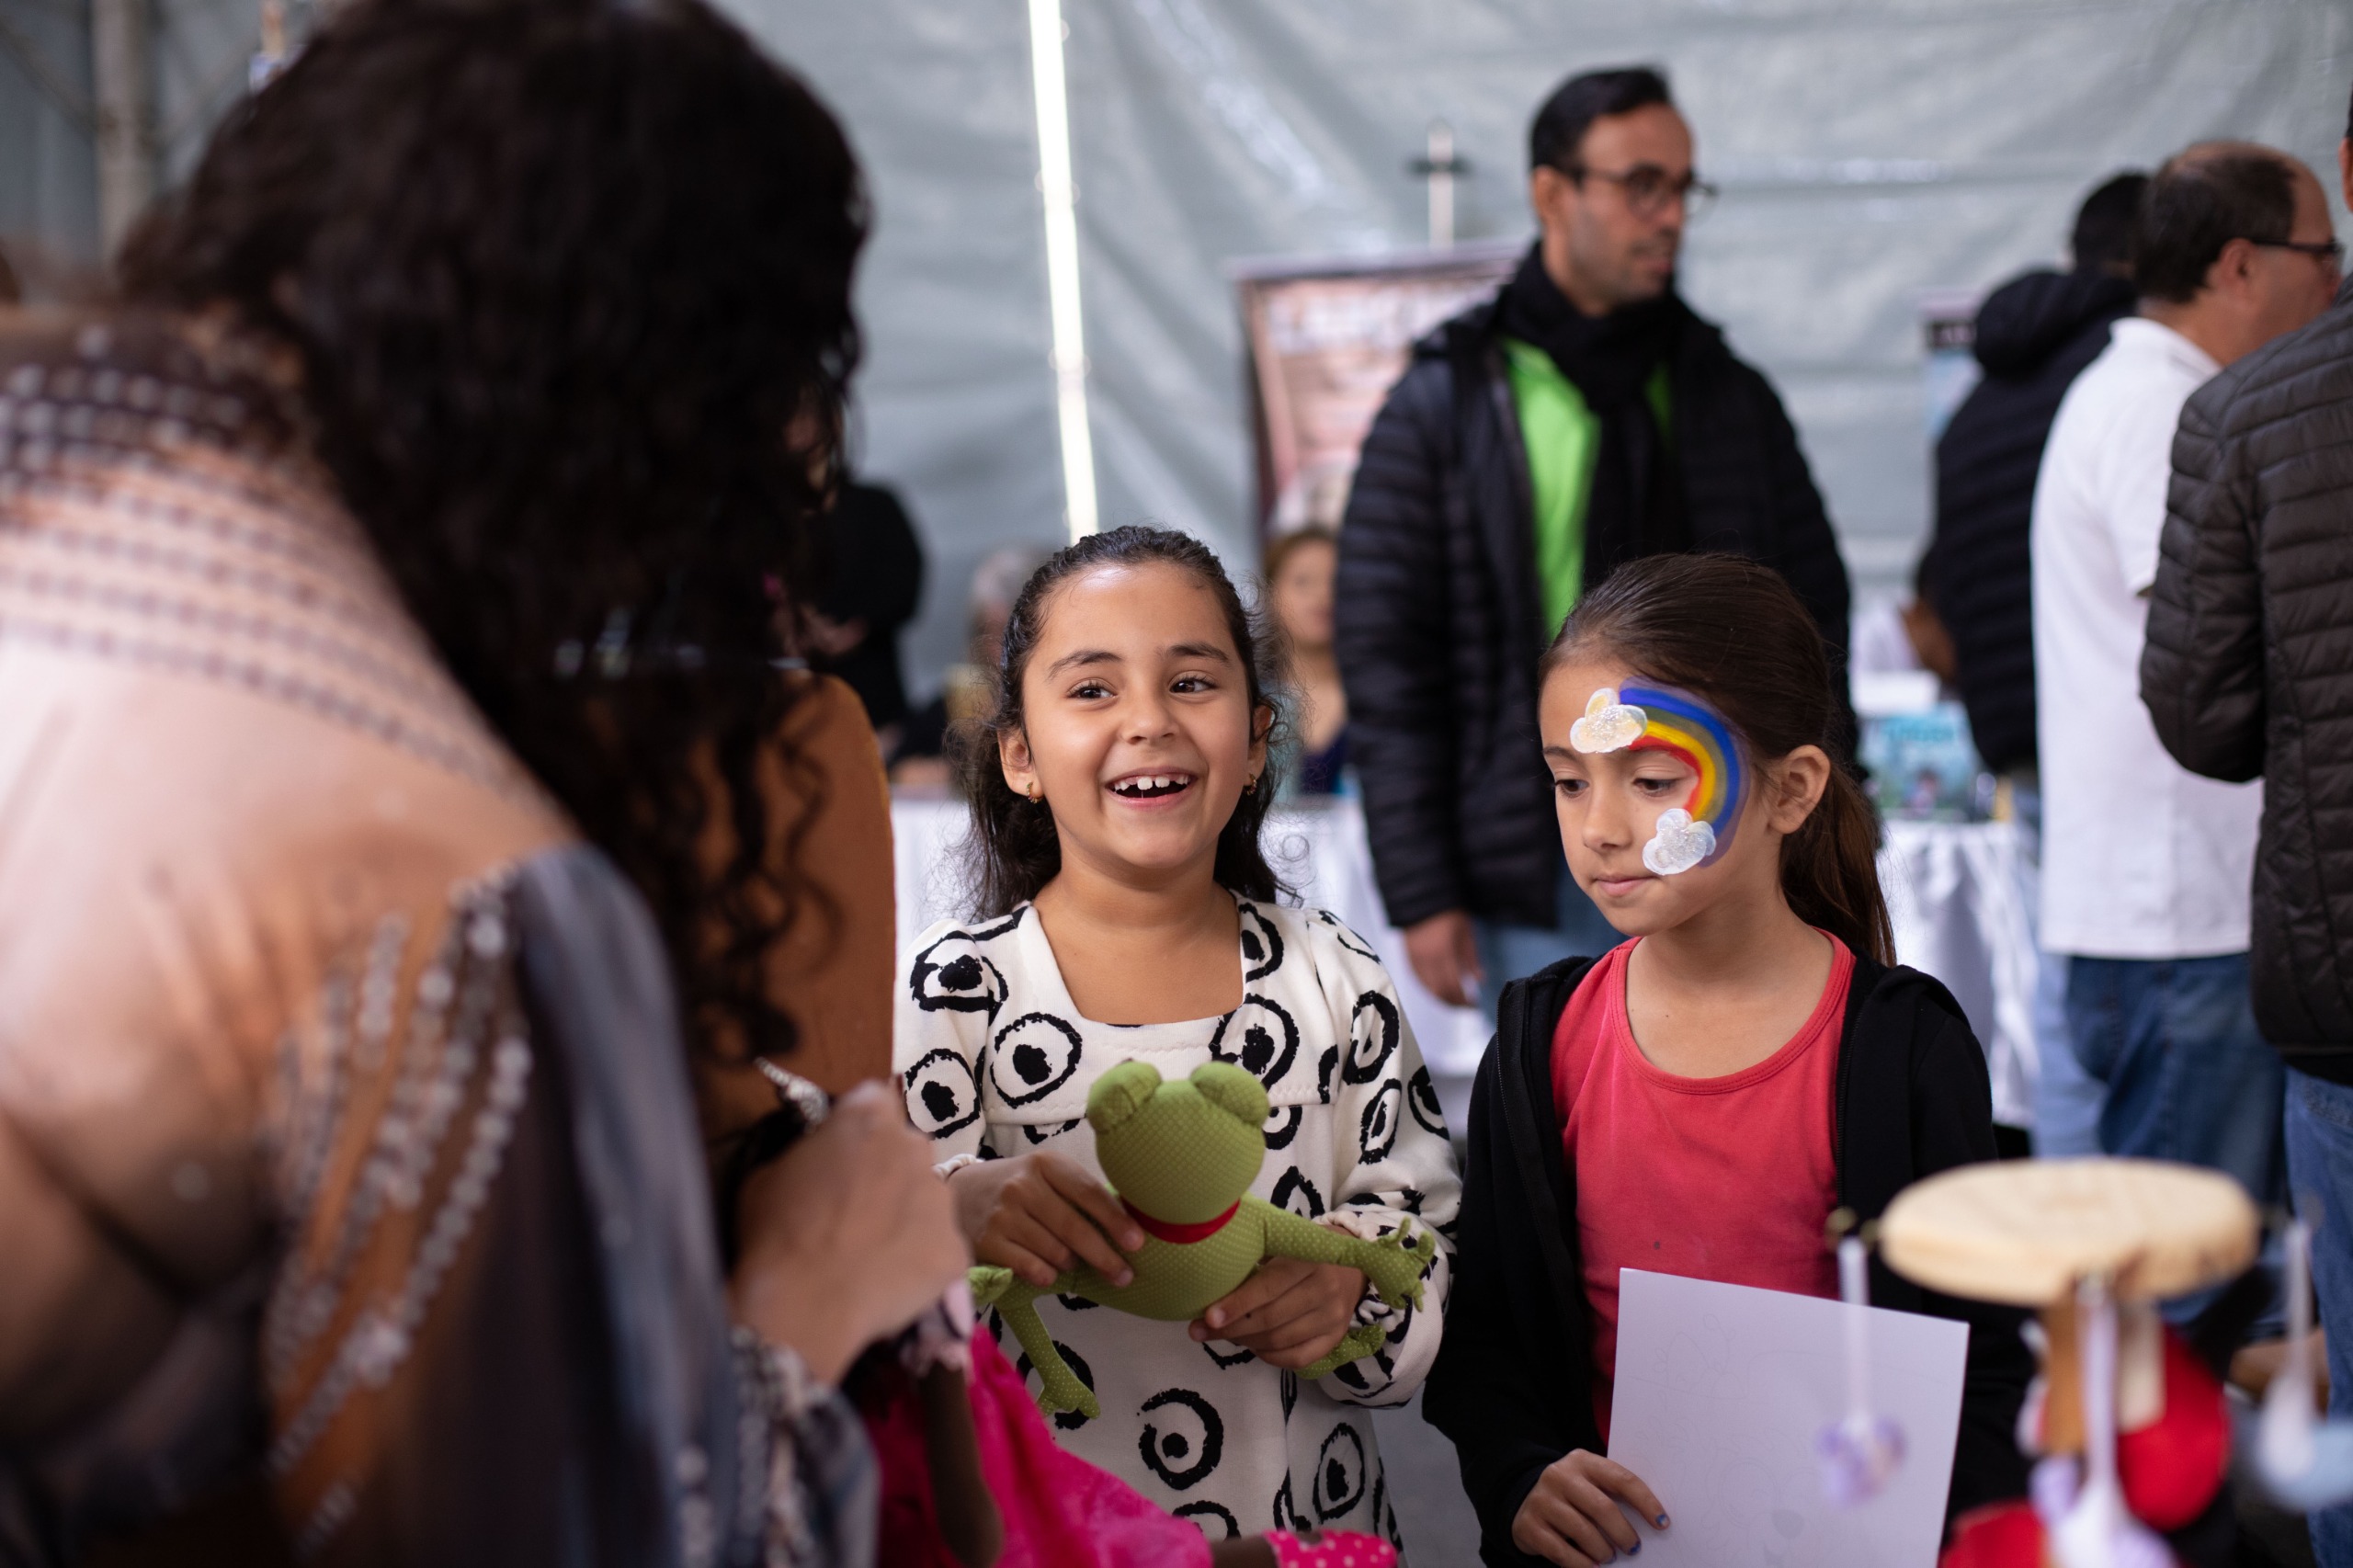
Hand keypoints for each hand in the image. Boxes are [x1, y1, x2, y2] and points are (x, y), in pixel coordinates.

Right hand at [729, 1082, 968, 1384]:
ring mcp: (942, 1198)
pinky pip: (938, 1247)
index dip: (856, 1129)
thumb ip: (807, 1152)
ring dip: (906, 1214)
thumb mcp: (769, 1173)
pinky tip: (888, 1280)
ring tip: (872, 1251)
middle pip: (906, 1149)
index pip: (873, 1102)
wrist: (805, 1304)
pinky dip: (919, 1260)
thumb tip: (819, 1159)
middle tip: (856, 1207)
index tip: (841, 1155)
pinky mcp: (956, 1248)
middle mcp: (916, 1146)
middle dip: (886, 1170)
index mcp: (869, 1115)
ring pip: (927, 1198)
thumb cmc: (777, 1233)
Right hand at [948, 1151, 1143, 1289]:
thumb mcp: (1045, 1175)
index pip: (1089, 1192)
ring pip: (1055, 1251)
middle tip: (1124, 1275)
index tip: (1137, 1243)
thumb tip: (1125, 1228)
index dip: (1116, 1220)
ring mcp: (1003, 1214)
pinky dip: (1046, 1275)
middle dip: (1104, 1256)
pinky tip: (1049, 1274)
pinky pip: (1031, 1267)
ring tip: (1071, 1263)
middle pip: (1074, 1228)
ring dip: (1070, 1264)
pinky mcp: (987, 1241)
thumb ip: (1078, 1194)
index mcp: (1045, 1164)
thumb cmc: (1017, 1187)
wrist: (958, 1193)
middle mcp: (1023, 1186)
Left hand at [1188, 1256, 1364, 1368]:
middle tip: (1201, 1331)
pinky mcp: (1336, 1338)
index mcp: (1310, 1259)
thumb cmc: (1304, 1250)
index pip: (1268, 1287)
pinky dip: (1269, 1356)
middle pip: (1271, 1319)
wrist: (1350, 1264)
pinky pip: (1297, 1358)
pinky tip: (1252, 1346)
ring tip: (1224, 1334)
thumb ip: (1254, 1264)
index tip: (1208, 1317)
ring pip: (1280, 1341)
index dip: (1237, 1304)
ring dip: (1246, 1342)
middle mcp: (1326, 1290)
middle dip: (1231, 1328)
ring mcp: (1333, 1318)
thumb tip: (1211, 1288)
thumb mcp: (1282, 1244)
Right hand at [1404, 909, 1481, 1007]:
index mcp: (1443, 952)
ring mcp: (1414, 958)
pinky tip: (1440, 990)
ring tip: (1454, 1000)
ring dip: (1441, 998)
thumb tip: (1480, 980)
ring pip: (1426, 989)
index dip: (1464, 1000)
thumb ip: (1471, 958)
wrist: (1421, 894)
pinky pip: (1418, 980)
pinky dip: (1429, 988)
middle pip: (1439, 992)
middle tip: (1466, 1006)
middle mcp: (1426, 959)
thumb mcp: (1465, 931)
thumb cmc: (1448, 910)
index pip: (1453, 986)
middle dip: (1453, 1003)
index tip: (1474, 1005)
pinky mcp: (1407, 956)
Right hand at [1512, 1451, 1666, 1566]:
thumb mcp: (1590, 1485)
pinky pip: (1562, 1551)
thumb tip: (1654, 1521)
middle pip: (1602, 1508)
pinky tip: (1592, 1567)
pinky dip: (1582, 1564)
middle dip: (1624, 1533)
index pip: (1621, 1479)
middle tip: (1633, 1548)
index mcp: (1582, 1461)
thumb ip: (1614, 1494)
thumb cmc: (1573, 1497)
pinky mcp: (1529, 1525)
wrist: (1526, 1503)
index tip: (1662, 1523)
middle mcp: (1559, 1475)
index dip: (1646, 1502)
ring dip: (1604, 1551)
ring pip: (1583, 1532)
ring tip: (1609, 1557)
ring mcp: (1541, 1500)